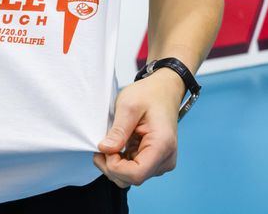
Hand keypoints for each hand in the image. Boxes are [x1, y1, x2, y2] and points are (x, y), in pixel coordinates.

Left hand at [92, 71, 182, 187]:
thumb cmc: (149, 95)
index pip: (135, 174)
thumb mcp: (129, 106)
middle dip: (111, 166)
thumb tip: (104, 149)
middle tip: (102, 145)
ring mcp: (161, 162)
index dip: (115, 166)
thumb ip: (118, 130)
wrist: (164, 90)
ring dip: (115, 165)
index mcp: (162, 145)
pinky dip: (121, 161)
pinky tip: (119, 145)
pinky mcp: (155, 161)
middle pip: (132, 178)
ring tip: (110, 143)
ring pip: (131, 177)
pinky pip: (134, 170)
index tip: (105, 149)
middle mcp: (166, 159)